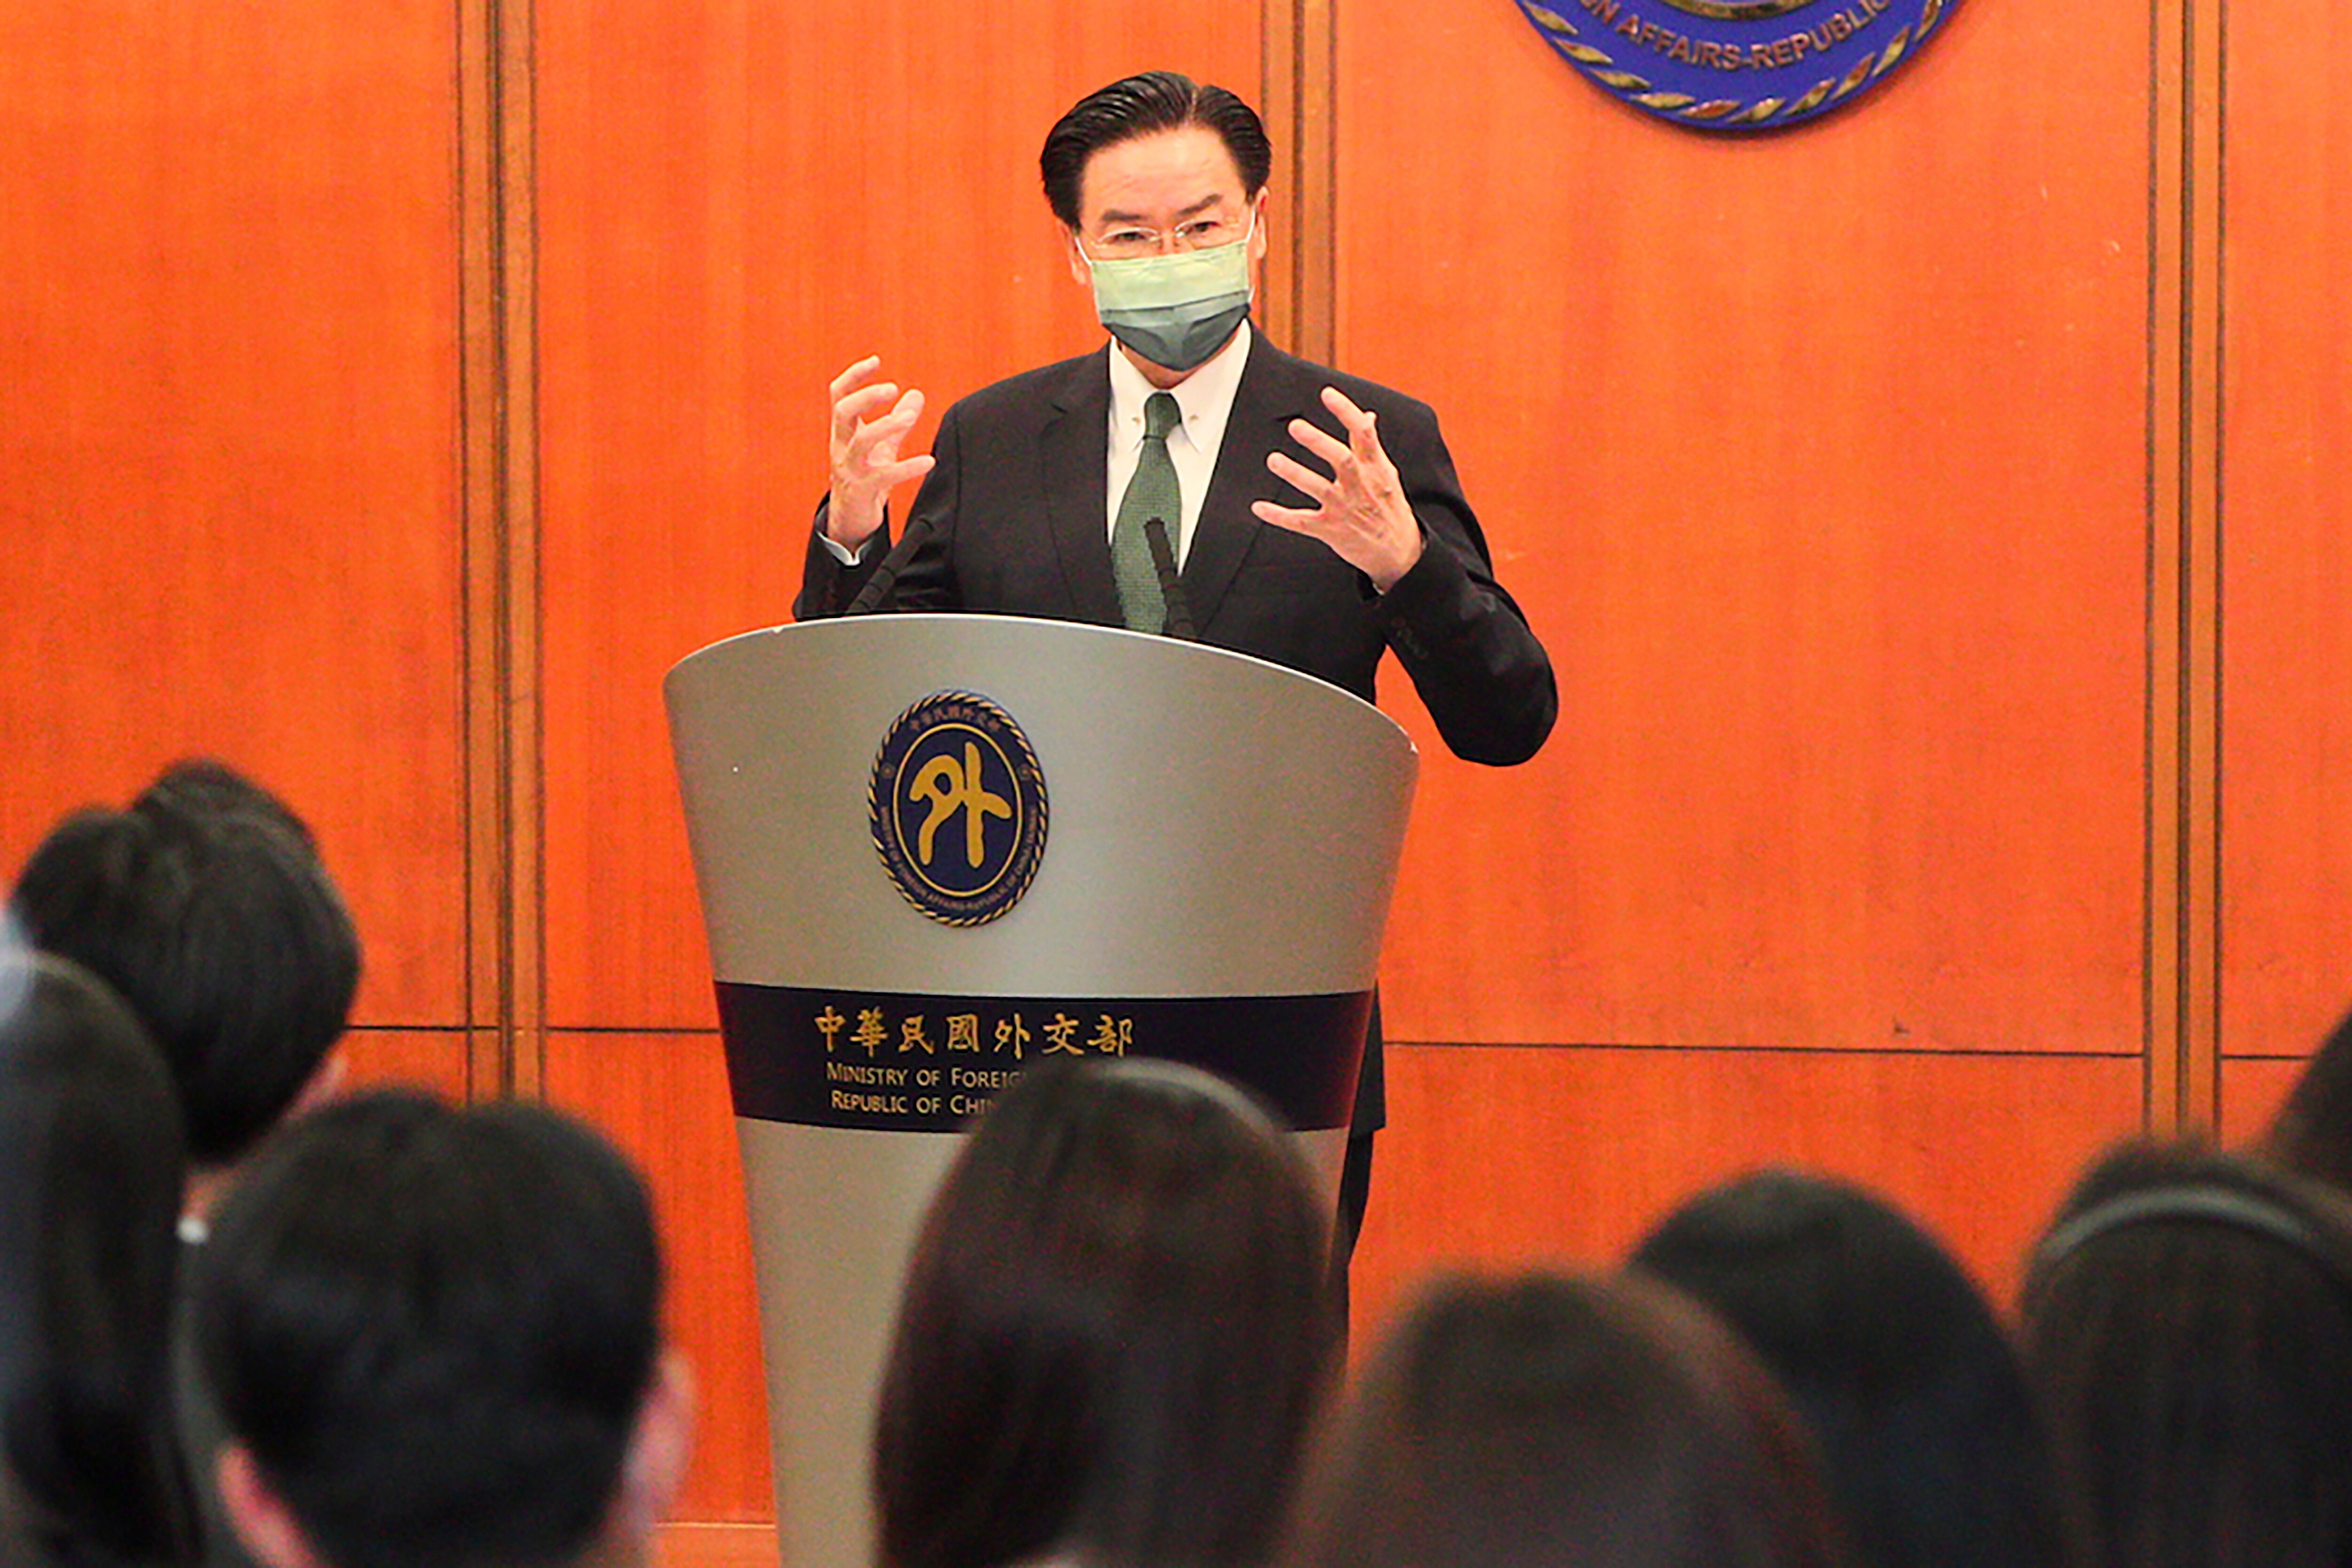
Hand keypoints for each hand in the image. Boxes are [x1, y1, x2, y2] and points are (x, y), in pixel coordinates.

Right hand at [826, 356, 935, 548]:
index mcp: (844, 432)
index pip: (839, 395)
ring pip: (861, 442)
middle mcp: (842, 447)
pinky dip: (908, 467)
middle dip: (866, 397)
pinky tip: (928, 461)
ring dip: (886, 425)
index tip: (875, 360)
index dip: (854, 376)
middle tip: (892, 388)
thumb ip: (897, 420)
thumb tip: (916, 393)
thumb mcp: (882, 445)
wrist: (852, 519)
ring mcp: (850, 469)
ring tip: (910, 417)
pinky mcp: (862, 490)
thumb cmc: (865, 477)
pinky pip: (884, 476)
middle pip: (843, 412)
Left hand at [1253, 386, 1424, 590]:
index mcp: (1375, 468)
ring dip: (1295, 473)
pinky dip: (1278, 516)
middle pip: (1341, 460)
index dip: (1346, 412)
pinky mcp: (1330, 529)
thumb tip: (1368, 416)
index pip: (1364, 434)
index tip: (1327, 394)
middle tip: (1295, 426)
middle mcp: (1360, 486)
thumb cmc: (1389, 508)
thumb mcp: (1387, 474)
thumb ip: (1371, 446)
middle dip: (1318, 443)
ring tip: (1274, 460)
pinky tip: (1259, 507)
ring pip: (1318, 488)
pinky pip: (1301, 522)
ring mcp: (1344, 508)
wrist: (1397, 552)